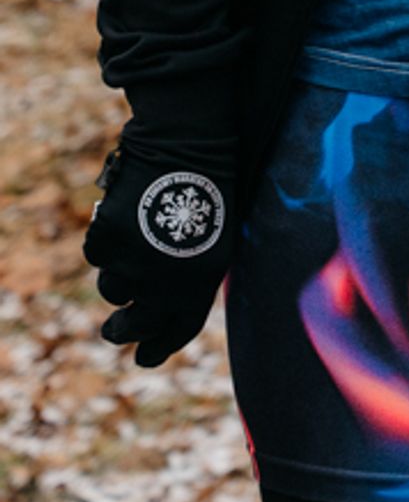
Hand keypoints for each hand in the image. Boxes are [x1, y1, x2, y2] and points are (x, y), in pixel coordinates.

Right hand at [83, 127, 237, 367]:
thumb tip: (167, 305)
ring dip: (117, 277)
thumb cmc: (212, 183)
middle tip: (115, 330)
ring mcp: (132, 262)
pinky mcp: (106, 240)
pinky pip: (97, 254)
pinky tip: (122, 219)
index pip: (179, 329)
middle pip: (135, 324)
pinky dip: (105, 243)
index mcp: (202, 281)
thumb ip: (195, 274)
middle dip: (123, 331)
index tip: (143, 358)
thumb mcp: (218, 236)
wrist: (190, 143)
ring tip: (132, 246)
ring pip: (112, 288)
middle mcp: (164, 282)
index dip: (160, 348)